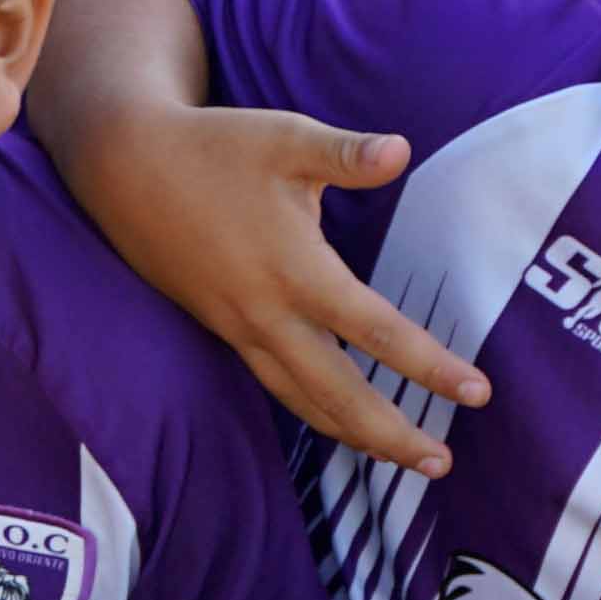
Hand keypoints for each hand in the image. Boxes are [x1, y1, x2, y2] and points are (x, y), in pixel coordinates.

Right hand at [86, 107, 482, 472]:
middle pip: (338, 395)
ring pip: (302, 400)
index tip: (476, 393)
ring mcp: (239, 327)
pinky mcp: (222, 328)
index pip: (374, 331)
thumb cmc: (212, 147)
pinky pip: (274, 385)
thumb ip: (346, 153)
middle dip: (392, 434)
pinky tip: (336, 420)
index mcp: (294, 269)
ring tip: (399, 458)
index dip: (428, 366)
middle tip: (442, 462)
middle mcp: (267, 312)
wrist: (124, 168)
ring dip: (353, 435)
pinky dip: (312, 411)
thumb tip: (401, 150)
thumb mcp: (284, 137)